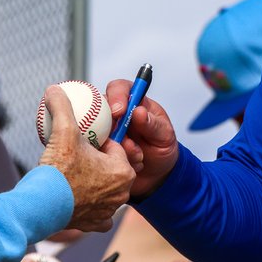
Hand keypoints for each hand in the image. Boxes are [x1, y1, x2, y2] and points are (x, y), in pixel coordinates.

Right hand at [38, 85, 134, 231]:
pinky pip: (97, 211)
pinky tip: (77, 197)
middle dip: (97, 161)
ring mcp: (109, 211)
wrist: (39, 208)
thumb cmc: (56, 170)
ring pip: (103, 188)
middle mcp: (122, 193)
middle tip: (75, 157)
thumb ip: (62, 106)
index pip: (114, 147)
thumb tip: (55, 88)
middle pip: (110, 167)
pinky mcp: (95, 225)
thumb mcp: (63, 131)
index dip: (98, 143)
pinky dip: (89, 205)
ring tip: (71, 175)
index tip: (81, 143)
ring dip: (93, 181)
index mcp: (123, 170)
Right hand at [106, 79, 178, 199]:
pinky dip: (114, 160)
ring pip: (97, 133)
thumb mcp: (164, 134)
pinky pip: (97, 151)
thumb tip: (138, 112)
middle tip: (128, 143)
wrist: (157, 173)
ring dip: (118, 148)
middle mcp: (114, 114)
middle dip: (113, 129)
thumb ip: (152, 124)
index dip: (116, 96)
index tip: (119, 112)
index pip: (118, 88)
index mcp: (133, 102)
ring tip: (138, 155)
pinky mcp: (98, 149)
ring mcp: (104, 131)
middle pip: (99, 110)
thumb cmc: (161, 146)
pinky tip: (131, 164)